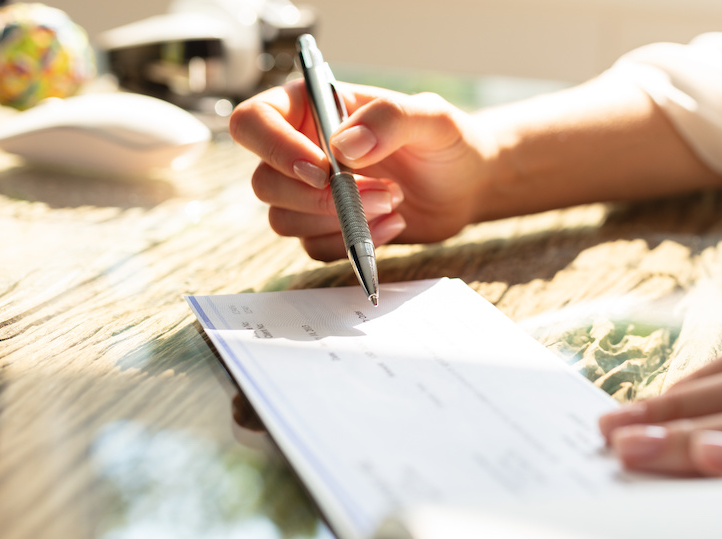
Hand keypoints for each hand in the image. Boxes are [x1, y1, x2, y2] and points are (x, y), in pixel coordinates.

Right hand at [230, 79, 497, 258]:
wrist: (468, 184)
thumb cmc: (448, 141)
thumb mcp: (432, 117)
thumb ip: (390, 119)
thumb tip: (343, 147)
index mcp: (311, 108)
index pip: (254, 121)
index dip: (275, 148)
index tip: (323, 169)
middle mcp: (301, 149)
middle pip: (264, 182)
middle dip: (319, 198)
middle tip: (382, 191)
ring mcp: (310, 192)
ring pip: (283, 220)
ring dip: (338, 221)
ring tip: (394, 201)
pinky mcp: (328, 227)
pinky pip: (314, 247)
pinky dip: (351, 243)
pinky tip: (393, 224)